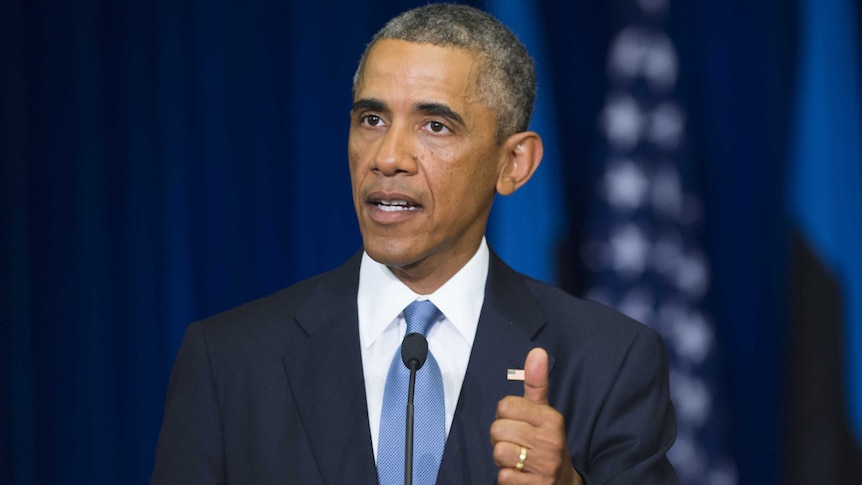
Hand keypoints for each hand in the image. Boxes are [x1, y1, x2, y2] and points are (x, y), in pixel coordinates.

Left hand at [490, 348, 582, 484]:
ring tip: (518, 459)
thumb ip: (536, 383)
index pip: (505, 406)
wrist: (562, 482)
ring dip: (503, 459)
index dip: (505, 416)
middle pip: (498, 429)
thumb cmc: (545, 442)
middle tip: (516, 444)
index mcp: (551, 418)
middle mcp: (551, 441)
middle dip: (501, 438)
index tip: (518, 424)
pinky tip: (520, 475)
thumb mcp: (543, 412)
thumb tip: (537, 351)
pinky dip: (507, 477)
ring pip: (499, 452)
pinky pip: (503, 477)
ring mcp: (545, 466)